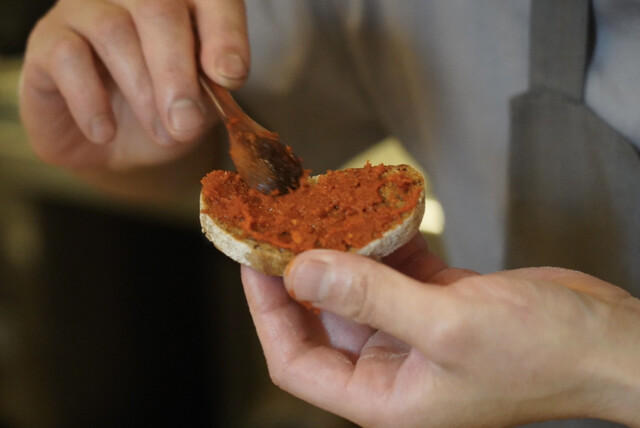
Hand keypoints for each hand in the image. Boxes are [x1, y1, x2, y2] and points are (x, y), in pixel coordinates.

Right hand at [19, 0, 248, 171]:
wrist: (113, 142)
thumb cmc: (164, 111)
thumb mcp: (201, 104)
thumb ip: (214, 87)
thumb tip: (223, 78)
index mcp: (183, 2)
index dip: (224, 32)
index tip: (231, 77)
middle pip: (158, 7)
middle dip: (177, 72)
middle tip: (186, 122)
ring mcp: (86, 10)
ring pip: (113, 30)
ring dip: (141, 91)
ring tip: (160, 133)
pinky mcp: (48, 39)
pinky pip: (67, 56)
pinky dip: (91, 101)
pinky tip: (105, 132)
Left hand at [242, 234, 639, 427]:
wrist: (609, 342)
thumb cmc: (543, 354)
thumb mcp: (450, 324)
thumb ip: (371, 297)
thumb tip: (301, 272)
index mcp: (384, 396)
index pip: (296, 360)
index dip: (267, 312)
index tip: (254, 262)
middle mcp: (390, 366)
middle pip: (322, 317)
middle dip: (301, 270)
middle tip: (281, 223)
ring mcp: (413, 332)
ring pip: (356, 287)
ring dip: (341, 249)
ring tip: (320, 207)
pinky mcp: (437, 303)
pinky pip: (393, 270)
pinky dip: (383, 241)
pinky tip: (375, 211)